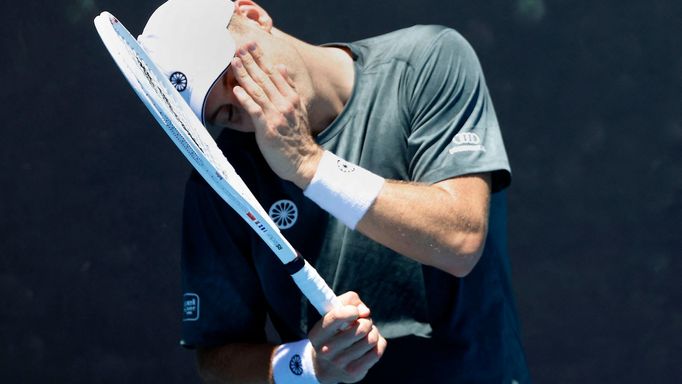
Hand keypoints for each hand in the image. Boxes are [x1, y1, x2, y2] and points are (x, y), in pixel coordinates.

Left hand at [231, 41, 321, 188]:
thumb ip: (289, 89)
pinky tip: (236, 89)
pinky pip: (255, 110)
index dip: (262, 58)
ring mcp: (277, 115)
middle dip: (250, 61)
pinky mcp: (268, 128)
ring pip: (258, 91)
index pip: (274, 73)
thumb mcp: (298, 109)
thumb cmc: (297, 137)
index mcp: (292, 97)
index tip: (251, 45)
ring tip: (233, 62)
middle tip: (239, 47)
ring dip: (245, 75)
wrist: (305, 161)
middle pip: (265, 78)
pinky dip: (245, 99)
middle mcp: (285, 103)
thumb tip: (281, 68)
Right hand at [308, 292, 386, 382]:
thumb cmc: (334, 331)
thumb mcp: (333, 312)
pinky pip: (377, 351)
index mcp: (317, 334)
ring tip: (365, 333)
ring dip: (372, 331)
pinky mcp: (354, 373)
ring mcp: (340, 364)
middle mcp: (326, 351)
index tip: (355, 311)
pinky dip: (377, 343)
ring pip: (371, 339)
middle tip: (362, 322)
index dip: (352, 310)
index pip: (337, 316)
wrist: (327, 365)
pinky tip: (369, 344)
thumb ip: (349, 301)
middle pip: (361, 328)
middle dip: (366, 321)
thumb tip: (365, 312)